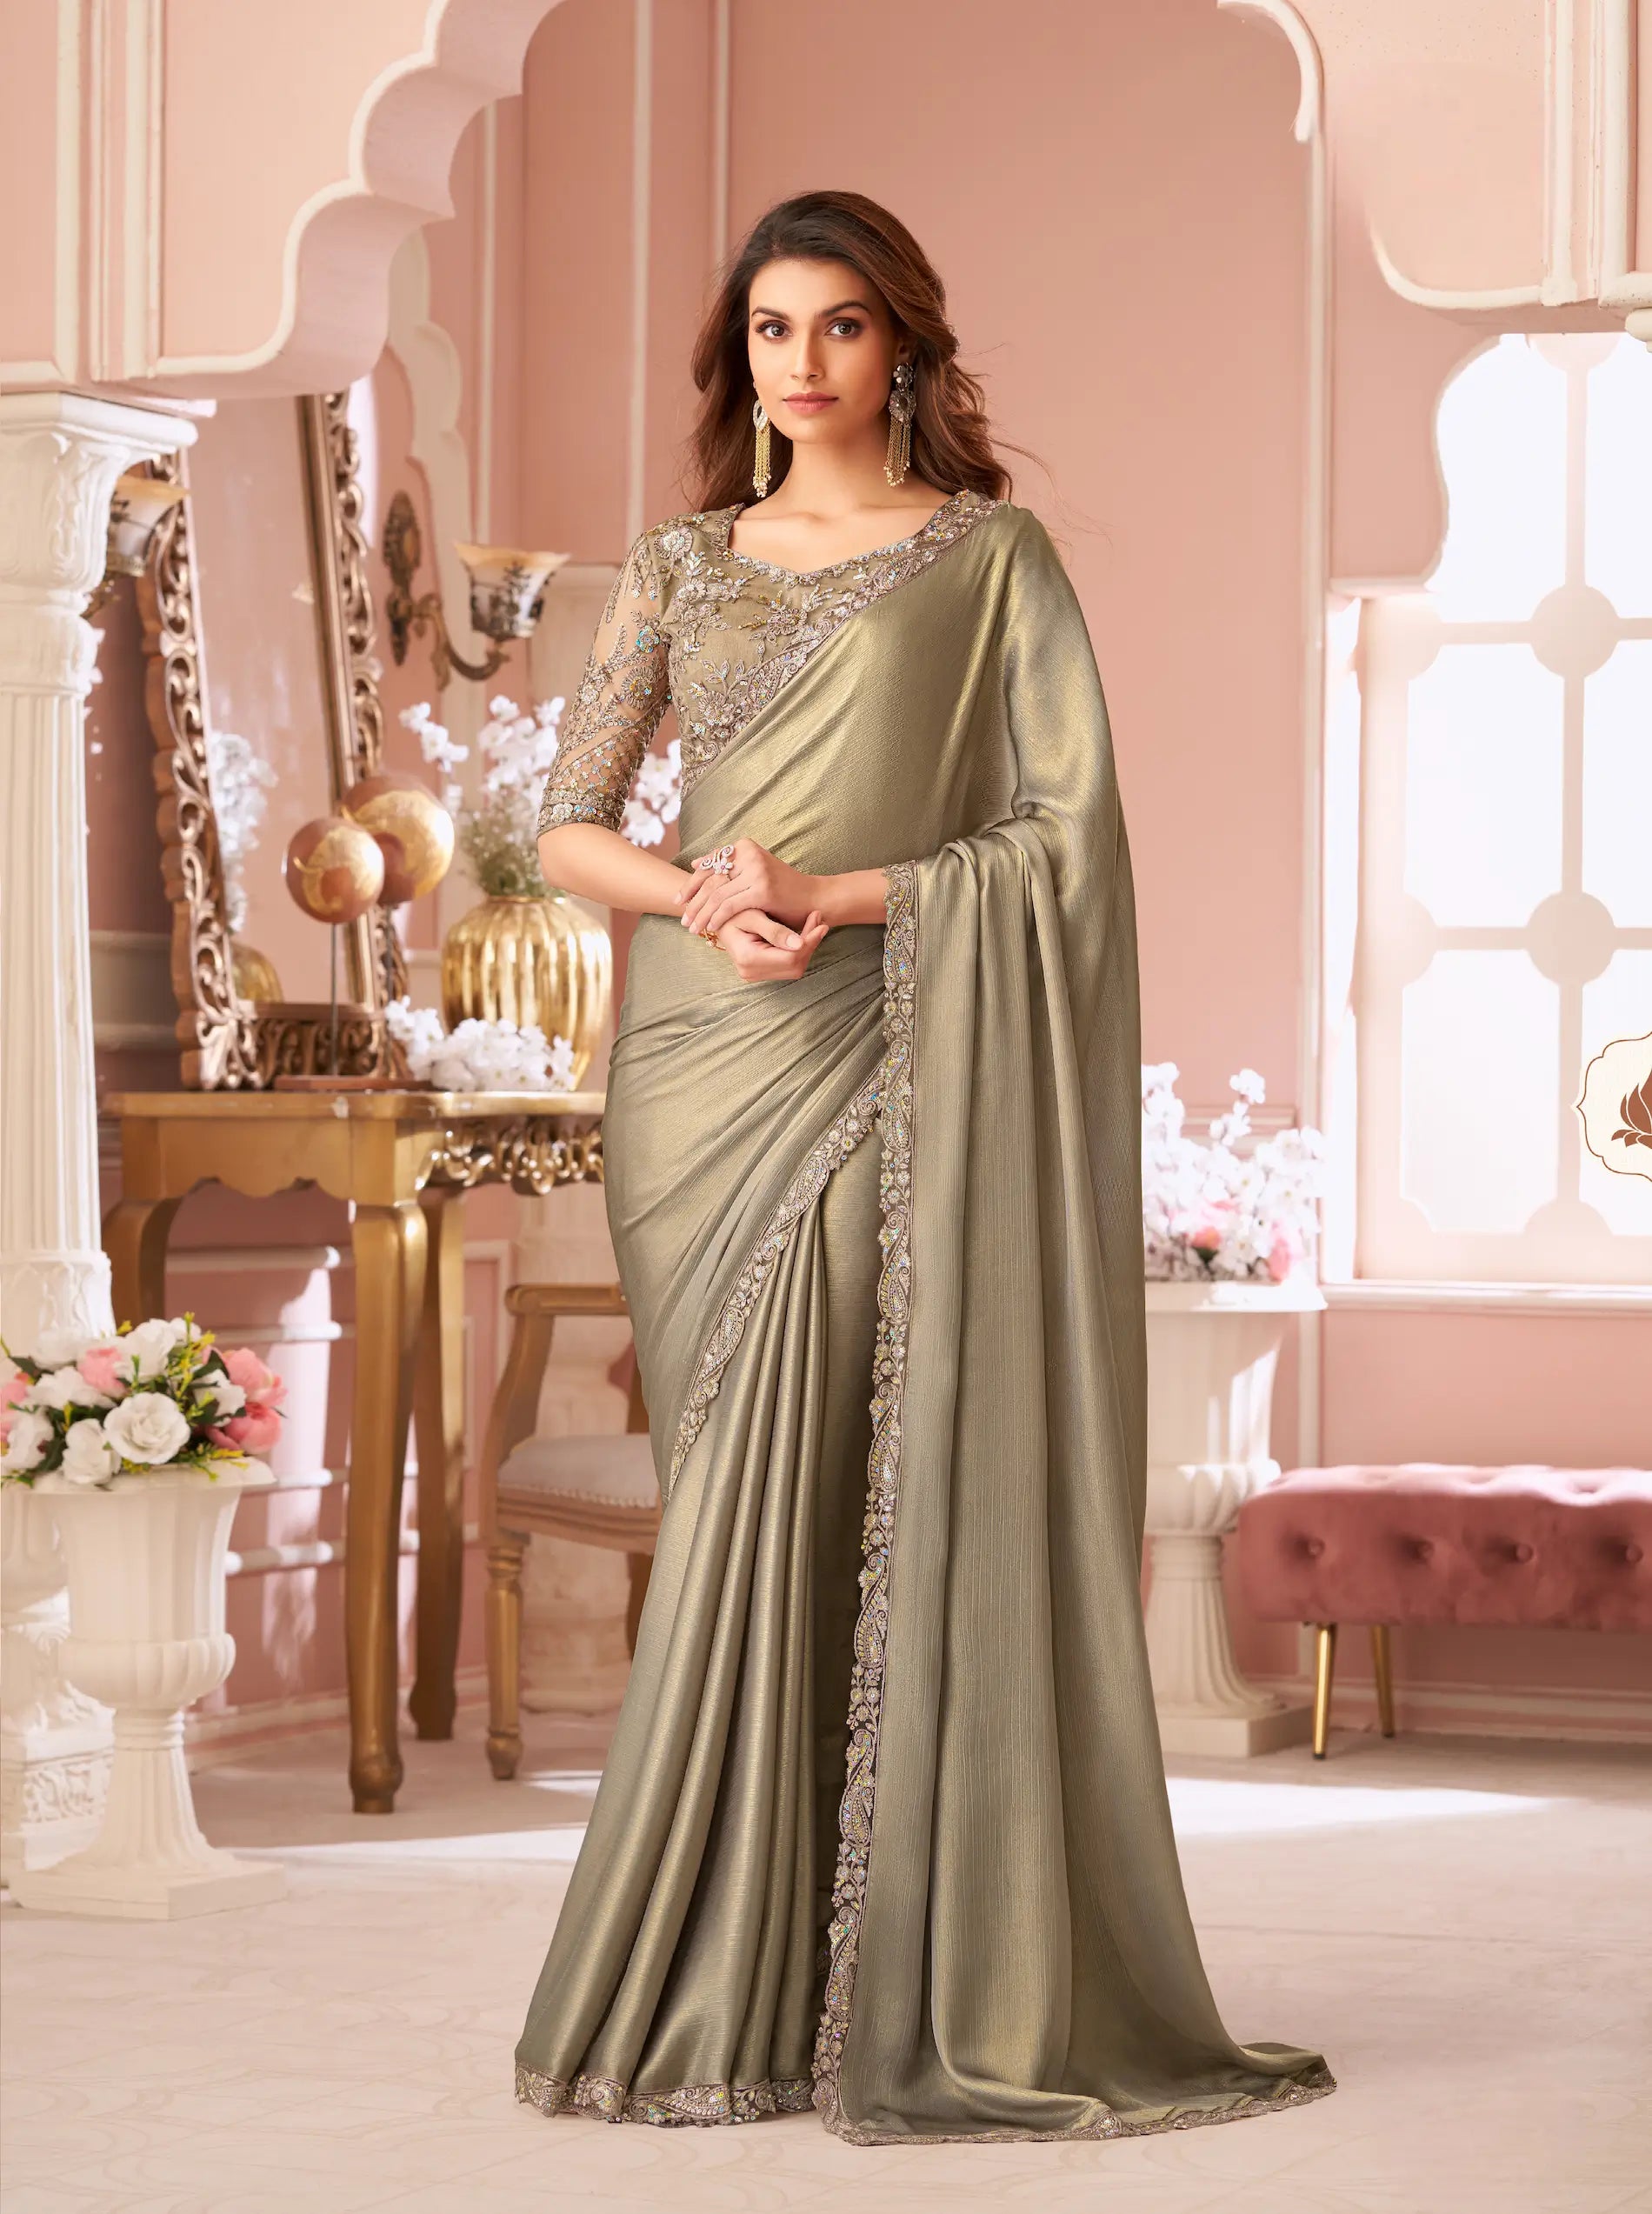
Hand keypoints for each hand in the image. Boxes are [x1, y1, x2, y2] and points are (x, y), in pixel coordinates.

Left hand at [677, 838, 818, 938]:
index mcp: (745, 846)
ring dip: (701, 914)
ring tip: (692, 928)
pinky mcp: (762, 890)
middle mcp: (749, 855)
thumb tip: (695, 863)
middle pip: (710, 879)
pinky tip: (711, 928)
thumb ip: (728, 866)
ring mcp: (756, 871)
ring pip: (717, 895)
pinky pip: (730, 906)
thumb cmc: (782, 888)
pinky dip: (717, 918)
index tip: (679, 899)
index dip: (692, 883)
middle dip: (693, 900)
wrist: (814, 898)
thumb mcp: (753, 871)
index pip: (710, 865)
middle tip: (682, 917)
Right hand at [711, 907, 828, 981]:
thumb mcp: (752, 915)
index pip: (790, 957)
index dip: (809, 941)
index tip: (821, 921)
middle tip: (818, 917)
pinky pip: (787, 965)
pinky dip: (798, 950)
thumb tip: (800, 945)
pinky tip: (802, 932)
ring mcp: (754, 974)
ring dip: (807, 946)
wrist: (716, 915)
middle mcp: (750, 972)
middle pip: (794, 965)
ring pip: (794, 967)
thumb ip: (775, 931)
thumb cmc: (731, 909)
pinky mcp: (759, 971)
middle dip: (810, 943)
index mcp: (748, 959)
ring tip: (812, 921)